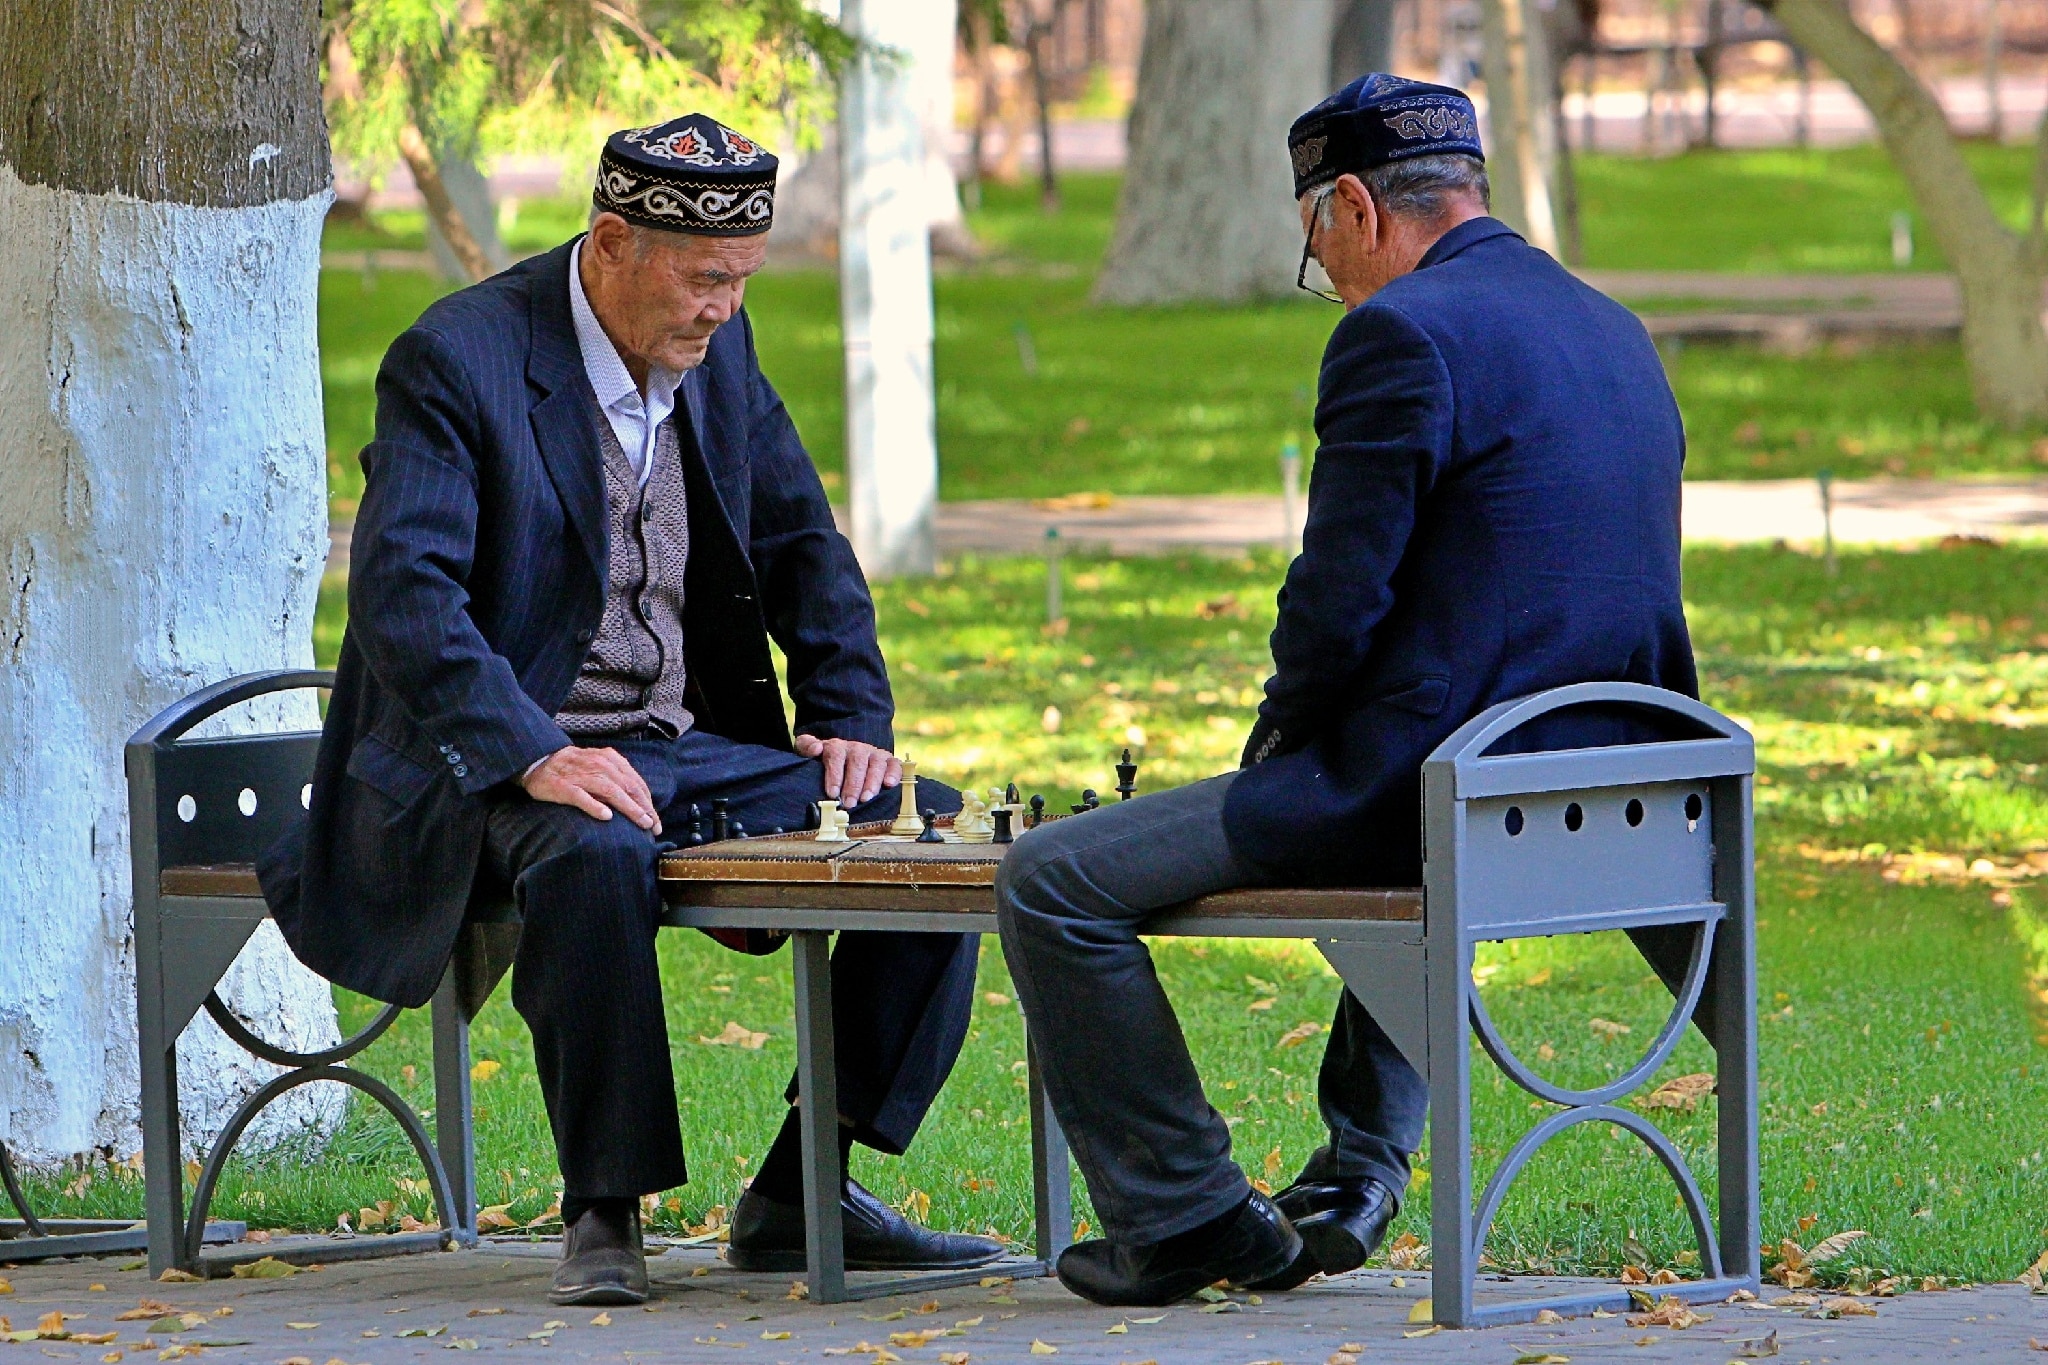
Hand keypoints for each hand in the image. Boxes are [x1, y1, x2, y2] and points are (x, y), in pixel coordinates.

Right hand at [520, 745, 661, 832]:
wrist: (537, 761)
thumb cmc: (573, 768)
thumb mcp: (599, 766)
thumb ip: (618, 779)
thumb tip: (642, 802)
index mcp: (609, 759)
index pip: (635, 782)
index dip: (648, 802)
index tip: (656, 822)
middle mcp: (597, 764)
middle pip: (627, 786)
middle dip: (644, 808)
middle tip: (653, 827)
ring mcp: (580, 775)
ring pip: (610, 790)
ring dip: (628, 807)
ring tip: (641, 822)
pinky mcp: (562, 786)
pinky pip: (580, 796)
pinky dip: (594, 805)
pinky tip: (606, 816)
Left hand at [793, 735, 900, 806]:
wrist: (847, 753)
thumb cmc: (827, 760)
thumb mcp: (810, 749)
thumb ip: (807, 746)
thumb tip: (816, 749)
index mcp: (837, 746)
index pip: (836, 756)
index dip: (835, 775)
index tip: (832, 793)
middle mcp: (857, 748)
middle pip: (857, 762)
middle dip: (853, 784)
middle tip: (849, 803)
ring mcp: (874, 754)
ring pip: (876, 764)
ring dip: (872, 782)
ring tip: (866, 798)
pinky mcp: (888, 761)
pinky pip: (894, 764)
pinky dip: (894, 773)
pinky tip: (889, 785)